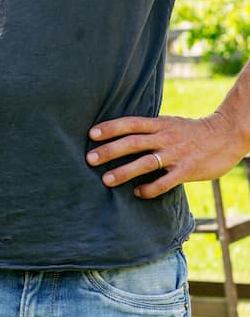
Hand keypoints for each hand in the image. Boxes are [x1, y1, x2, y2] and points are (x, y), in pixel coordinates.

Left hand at [86, 109, 244, 198]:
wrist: (226, 136)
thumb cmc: (191, 131)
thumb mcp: (169, 123)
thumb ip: (149, 129)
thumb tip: (121, 134)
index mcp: (159, 124)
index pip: (130, 123)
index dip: (110, 128)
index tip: (91, 134)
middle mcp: (165, 137)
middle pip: (133, 142)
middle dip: (110, 151)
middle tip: (90, 159)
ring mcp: (176, 154)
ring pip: (146, 162)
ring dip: (124, 172)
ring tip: (106, 180)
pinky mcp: (187, 170)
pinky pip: (165, 182)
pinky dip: (150, 188)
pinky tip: (138, 193)